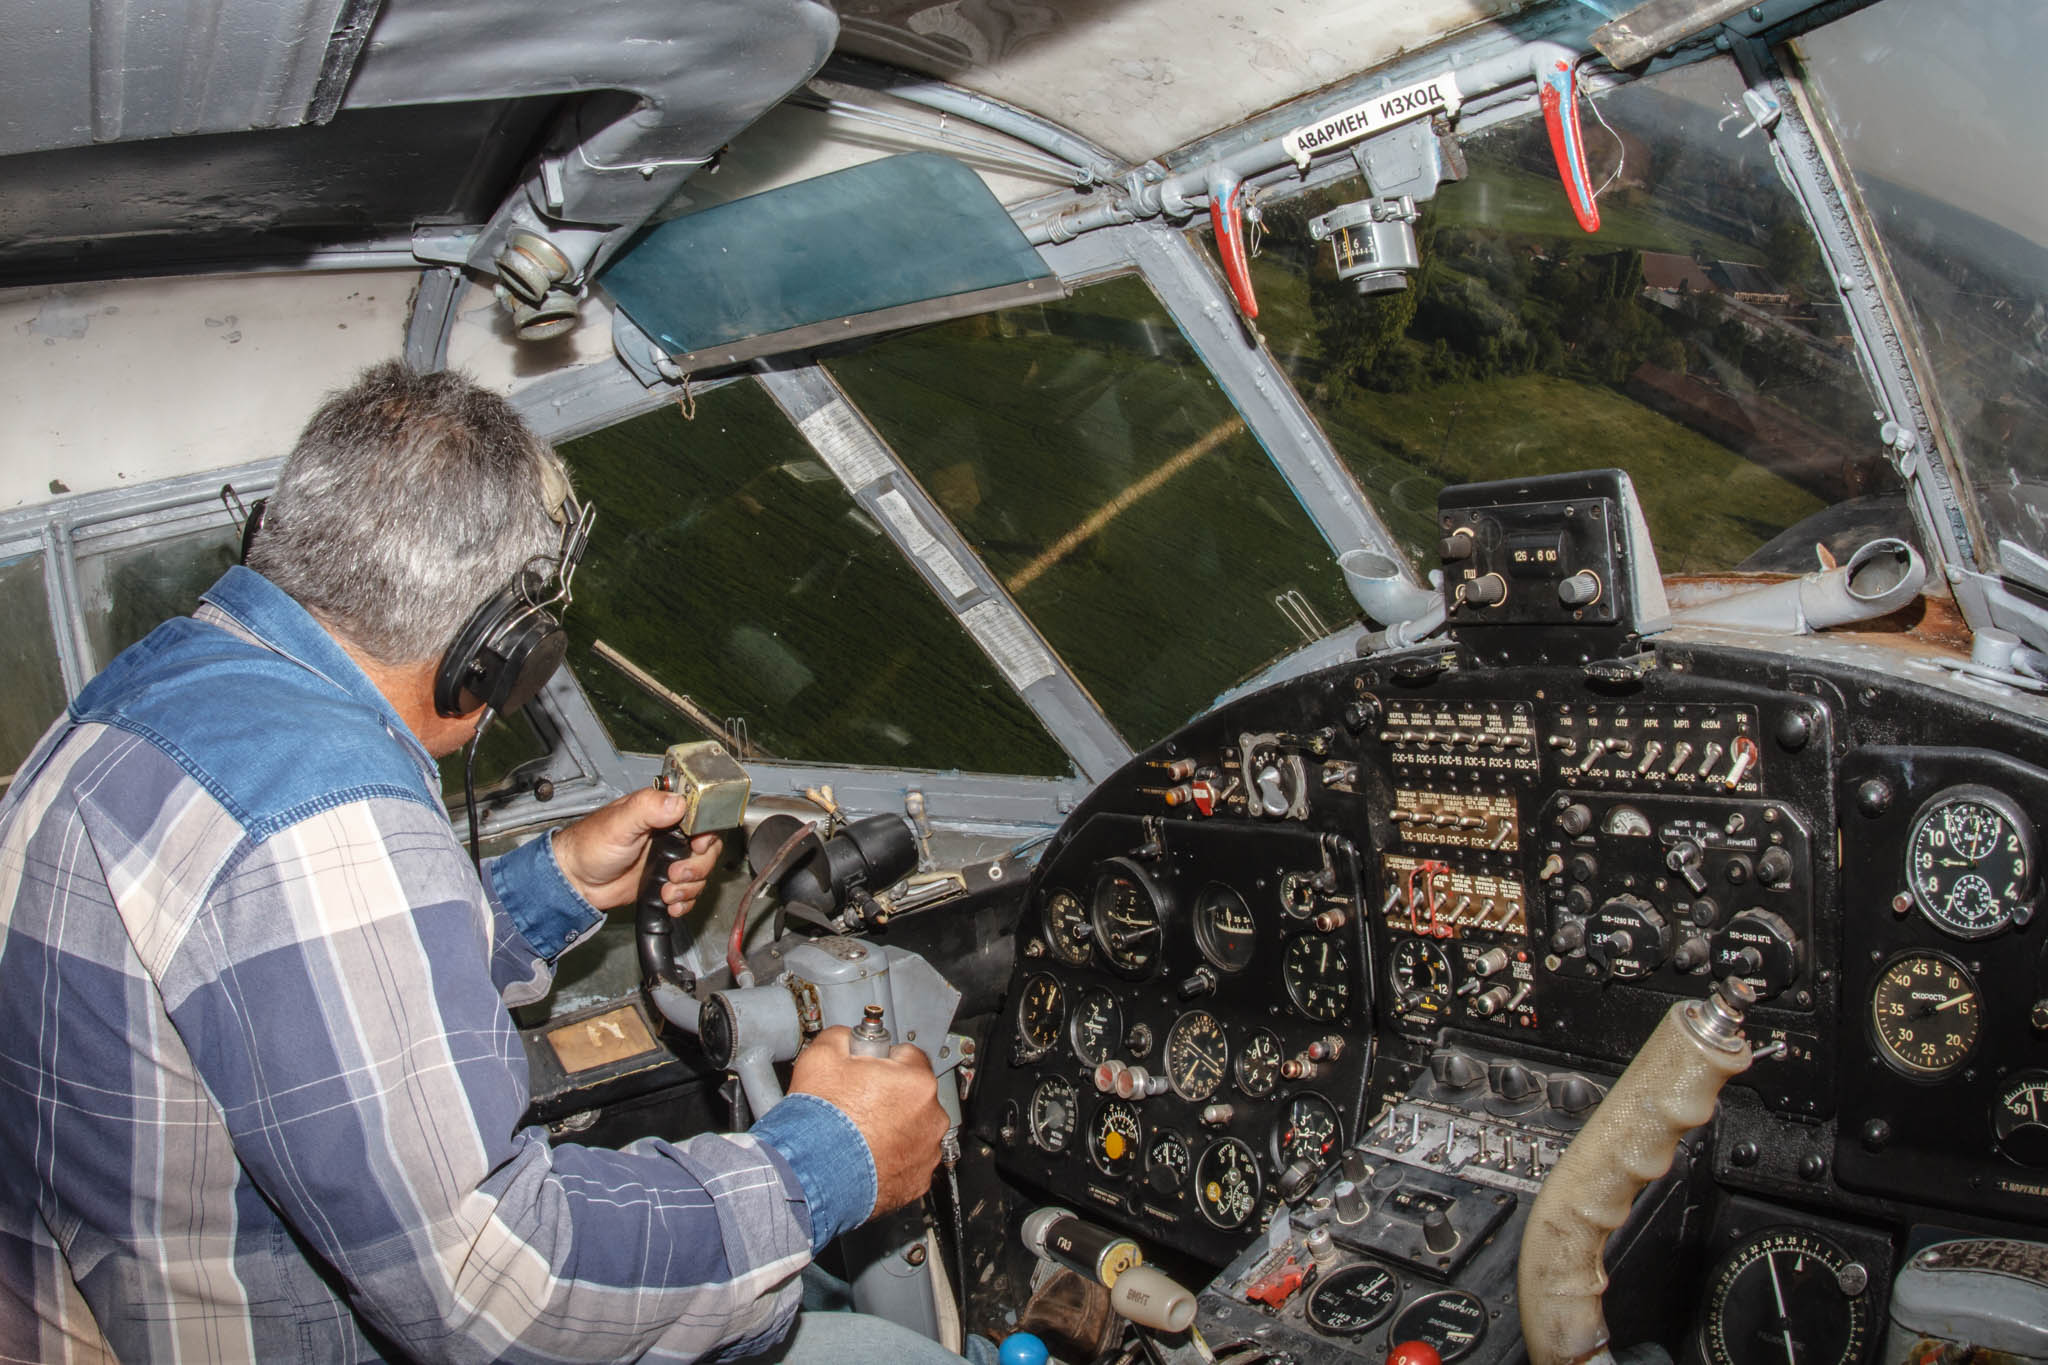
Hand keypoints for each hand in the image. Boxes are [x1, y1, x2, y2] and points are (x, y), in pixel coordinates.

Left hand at [550, 787, 722, 913]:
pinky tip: (669, 902)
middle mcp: (670, 834)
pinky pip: (690, 892)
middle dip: (698, 866)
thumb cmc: (589, 846)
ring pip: (701, 872)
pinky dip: (685, 901)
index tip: (697, 847)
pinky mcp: (666, 881)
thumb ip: (647, 808)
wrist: (577, 881)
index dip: (706, 833)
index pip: (701, 817)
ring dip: (689, 887)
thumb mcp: (618, 822)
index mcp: (662, 812)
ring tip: (667, 891)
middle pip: (708, 848)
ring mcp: (669, 858)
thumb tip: (677, 802)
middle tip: (675, 874)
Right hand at [788, 1026, 947, 1218]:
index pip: (907, 1055)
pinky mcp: (918, 1181)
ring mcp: (927, 1152)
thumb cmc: (820, 1121)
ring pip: (914, 1128)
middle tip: (858, 1103)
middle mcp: (932, 1117)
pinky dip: (892, 1158)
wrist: (812, 1176)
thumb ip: (844, 1037)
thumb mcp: (822, 1056)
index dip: (883, 1061)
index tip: (867, 1071)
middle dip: (891, 1096)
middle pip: (914, 1093)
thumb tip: (850, 1038)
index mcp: (916, 1081)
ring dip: (894, 1128)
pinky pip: (909, 1160)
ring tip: (860, 1133)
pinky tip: (867, 1155)